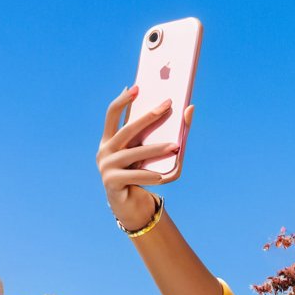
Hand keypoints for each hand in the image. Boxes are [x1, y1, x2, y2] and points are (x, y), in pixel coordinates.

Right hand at [96, 84, 193, 228]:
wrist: (132, 207)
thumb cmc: (145, 176)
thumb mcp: (155, 156)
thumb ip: (171, 133)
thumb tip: (190, 109)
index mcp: (110, 139)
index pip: (112, 114)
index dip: (123, 101)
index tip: (137, 87)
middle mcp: (105, 150)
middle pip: (127, 129)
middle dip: (148, 116)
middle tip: (167, 105)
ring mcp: (105, 166)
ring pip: (133, 153)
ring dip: (155, 149)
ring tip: (174, 146)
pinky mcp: (111, 182)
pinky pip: (133, 176)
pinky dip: (148, 176)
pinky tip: (161, 175)